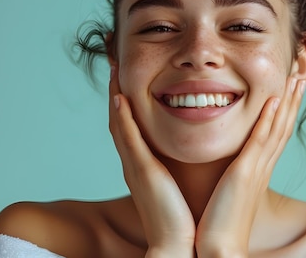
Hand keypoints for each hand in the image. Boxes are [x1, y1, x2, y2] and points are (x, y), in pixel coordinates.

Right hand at [108, 66, 195, 257]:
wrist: (183, 247)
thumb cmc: (187, 219)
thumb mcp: (183, 186)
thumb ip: (181, 169)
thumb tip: (191, 154)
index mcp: (146, 168)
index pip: (132, 128)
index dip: (127, 103)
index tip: (127, 78)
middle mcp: (136, 165)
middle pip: (120, 121)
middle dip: (116, 91)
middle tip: (114, 64)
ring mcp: (136, 168)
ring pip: (120, 124)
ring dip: (115, 95)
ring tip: (114, 68)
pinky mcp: (143, 173)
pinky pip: (129, 139)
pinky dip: (123, 117)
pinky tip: (121, 96)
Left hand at [195, 77, 305, 256]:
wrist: (218, 249)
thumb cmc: (217, 224)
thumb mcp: (227, 191)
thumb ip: (231, 173)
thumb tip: (228, 164)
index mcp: (258, 169)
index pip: (276, 131)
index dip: (286, 107)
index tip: (290, 85)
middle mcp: (263, 166)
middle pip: (284, 124)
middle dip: (294, 98)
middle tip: (302, 72)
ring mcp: (257, 169)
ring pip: (278, 127)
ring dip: (288, 100)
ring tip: (296, 76)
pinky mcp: (245, 174)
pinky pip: (260, 141)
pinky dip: (269, 119)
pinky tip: (274, 99)